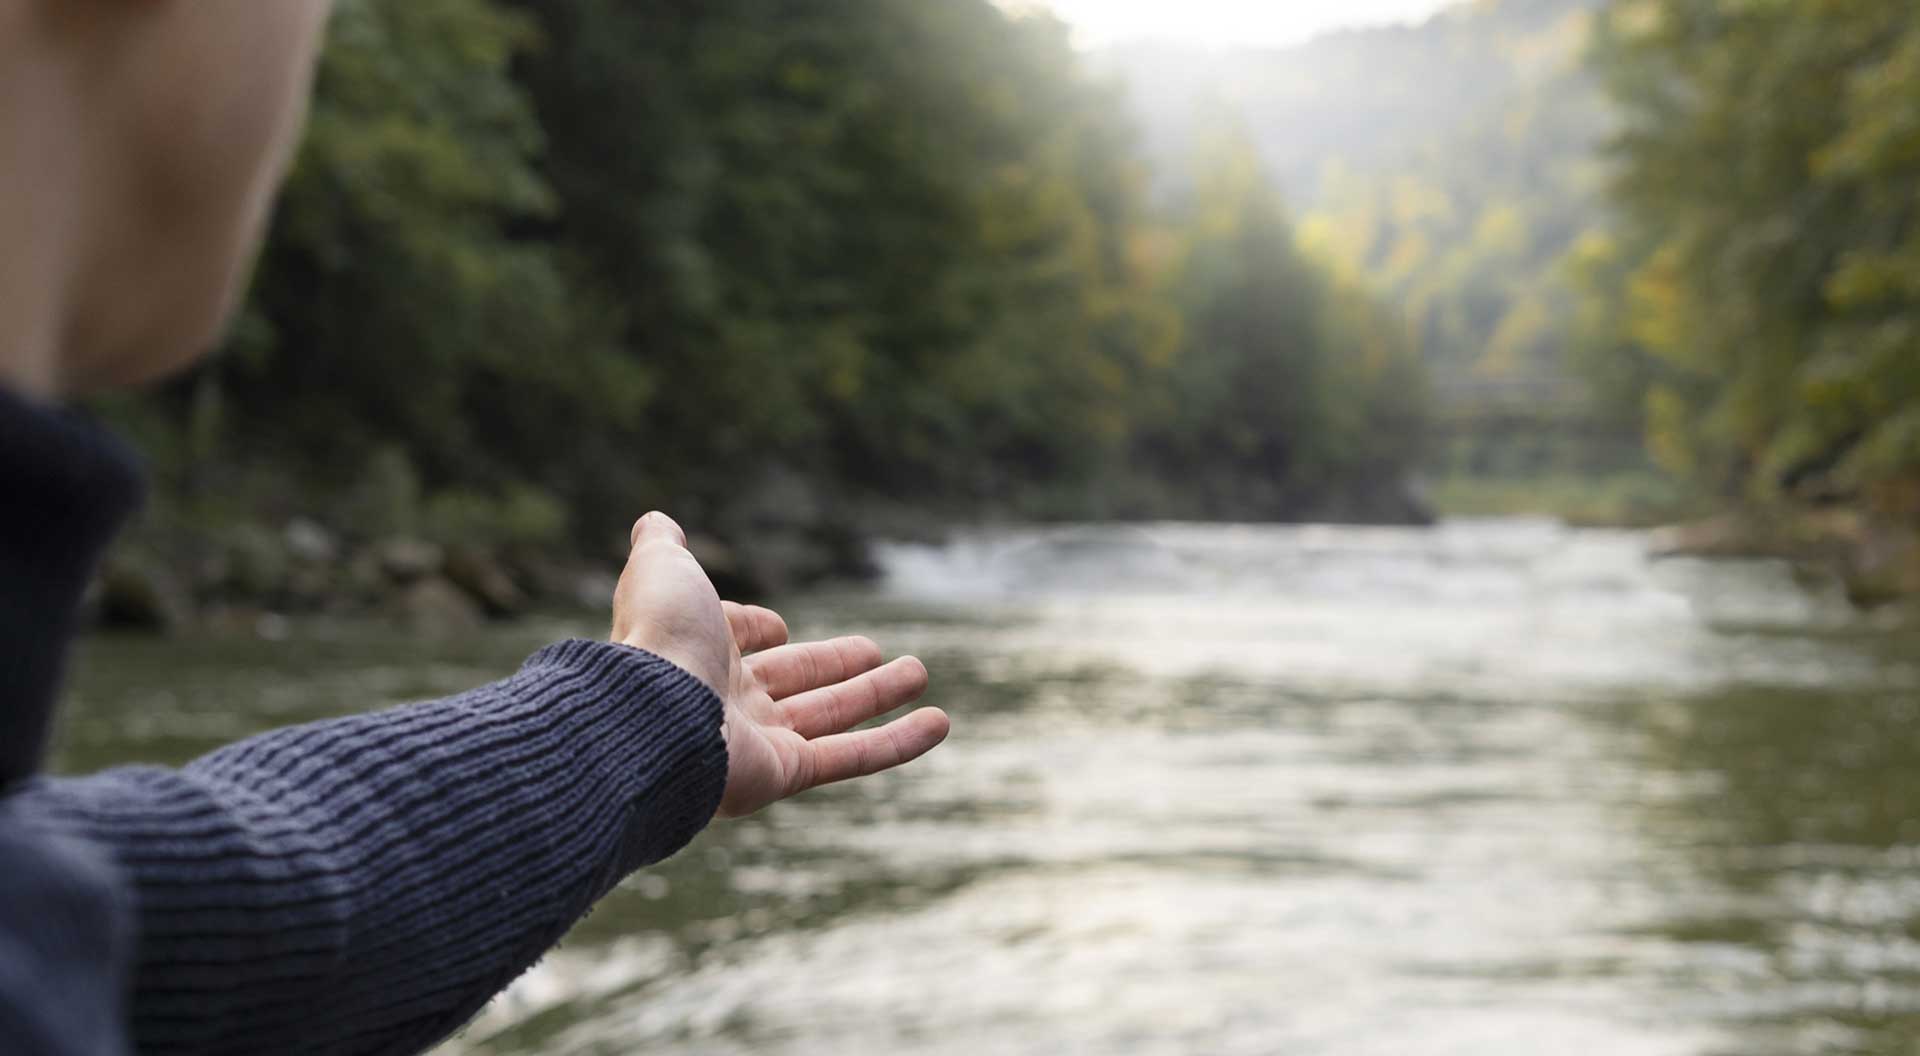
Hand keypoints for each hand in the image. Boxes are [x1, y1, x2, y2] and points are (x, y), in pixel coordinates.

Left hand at [612, 512, 949, 817]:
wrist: (653, 712)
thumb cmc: (660, 638)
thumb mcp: (663, 570)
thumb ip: (663, 545)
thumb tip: (656, 521)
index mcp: (697, 651)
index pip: (739, 642)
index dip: (756, 630)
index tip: (776, 628)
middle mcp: (725, 700)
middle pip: (794, 680)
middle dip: (836, 664)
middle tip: (875, 651)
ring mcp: (757, 741)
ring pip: (831, 716)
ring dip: (878, 694)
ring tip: (920, 672)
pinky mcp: (785, 773)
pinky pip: (852, 758)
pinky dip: (898, 743)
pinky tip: (939, 724)